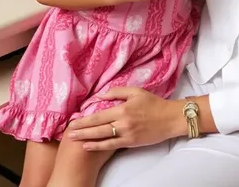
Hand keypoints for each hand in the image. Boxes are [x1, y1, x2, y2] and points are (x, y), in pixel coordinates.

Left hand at [67, 87, 185, 150]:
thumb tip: (100, 95)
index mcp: (123, 109)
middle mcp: (123, 123)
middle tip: (69, 133)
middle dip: (82, 131)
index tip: (73, 120)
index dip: (85, 119)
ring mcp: (127, 135)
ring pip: (103, 139)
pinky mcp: (131, 142)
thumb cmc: (153, 103)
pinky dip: (99, 146)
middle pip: (98, 128)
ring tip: (75, 140)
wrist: (169, 118)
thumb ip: (117, 92)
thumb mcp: (136, 92)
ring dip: (87, 140)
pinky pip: (112, 146)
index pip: (99, 115)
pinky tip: (90, 146)